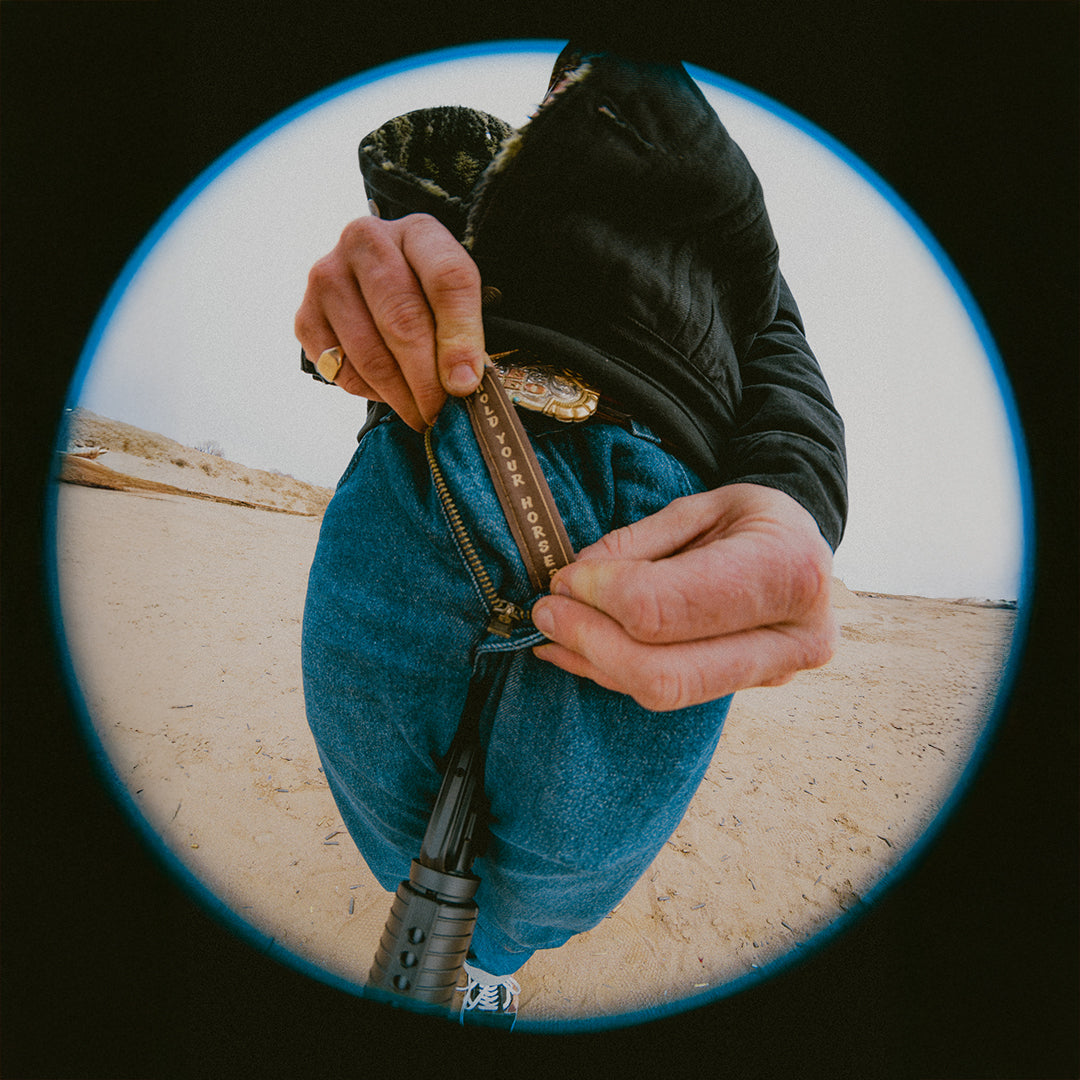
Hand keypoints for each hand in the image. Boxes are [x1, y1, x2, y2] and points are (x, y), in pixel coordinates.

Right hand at [294, 213, 486, 429]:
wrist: (376, 285)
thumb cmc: (426, 294)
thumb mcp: (456, 299)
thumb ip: (465, 334)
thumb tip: (459, 384)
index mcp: (417, 231)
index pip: (447, 279)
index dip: (460, 337)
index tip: (464, 384)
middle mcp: (365, 242)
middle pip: (403, 319)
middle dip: (426, 379)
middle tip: (440, 413)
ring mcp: (328, 277)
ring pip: (369, 351)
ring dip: (399, 395)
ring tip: (420, 414)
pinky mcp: (306, 315)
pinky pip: (340, 368)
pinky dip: (369, 392)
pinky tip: (389, 394)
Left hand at [530, 484, 836, 710]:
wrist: (807, 549)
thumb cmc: (752, 518)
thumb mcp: (700, 507)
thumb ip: (637, 546)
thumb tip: (572, 584)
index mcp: (787, 570)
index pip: (669, 606)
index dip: (603, 597)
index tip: (565, 579)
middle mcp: (793, 637)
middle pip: (665, 672)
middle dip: (591, 643)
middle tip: (545, 611)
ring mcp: (775, 675)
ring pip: (663, 691)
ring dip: (594, 662)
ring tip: (552, 628)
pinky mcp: (749, 690)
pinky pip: (668, 694)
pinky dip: (611, 673)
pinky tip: (573, 650)